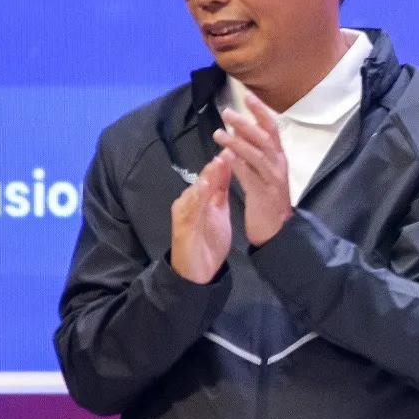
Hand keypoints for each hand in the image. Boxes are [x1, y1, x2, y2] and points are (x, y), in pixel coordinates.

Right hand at [170, 152, 233, 282]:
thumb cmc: (208, 240)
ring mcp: (183, 214)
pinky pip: (190, 211)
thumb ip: (221, 189)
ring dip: (206, 178)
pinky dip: (198, 199)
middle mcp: (188, 201)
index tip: (237, 146)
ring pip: (195, 192)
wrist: (197, 272)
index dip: (224, 161)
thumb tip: (227, 164)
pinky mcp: (182, 228)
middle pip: (202, 180)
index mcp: (199, 197)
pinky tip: (205, 189)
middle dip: (215, 165)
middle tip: (228, 146)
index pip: (212, 176)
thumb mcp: (218, 210)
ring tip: (217, 163)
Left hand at [214, 90, 292, 246]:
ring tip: (219, 133)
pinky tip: (225, 157)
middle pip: (264, 138)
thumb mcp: (263, 173)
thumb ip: (253, 154)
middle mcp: (278, 165)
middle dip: (246, 123)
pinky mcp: (264, 195)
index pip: (272, 129)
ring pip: (257, 155)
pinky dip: (238, 165)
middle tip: (227, 112)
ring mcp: (273, 180)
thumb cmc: (268, 200)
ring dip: (237, 142)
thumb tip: (238, 133)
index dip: (261, 111)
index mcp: (279, 158)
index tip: (247, 96)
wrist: (277, 231)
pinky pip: (250, 177)